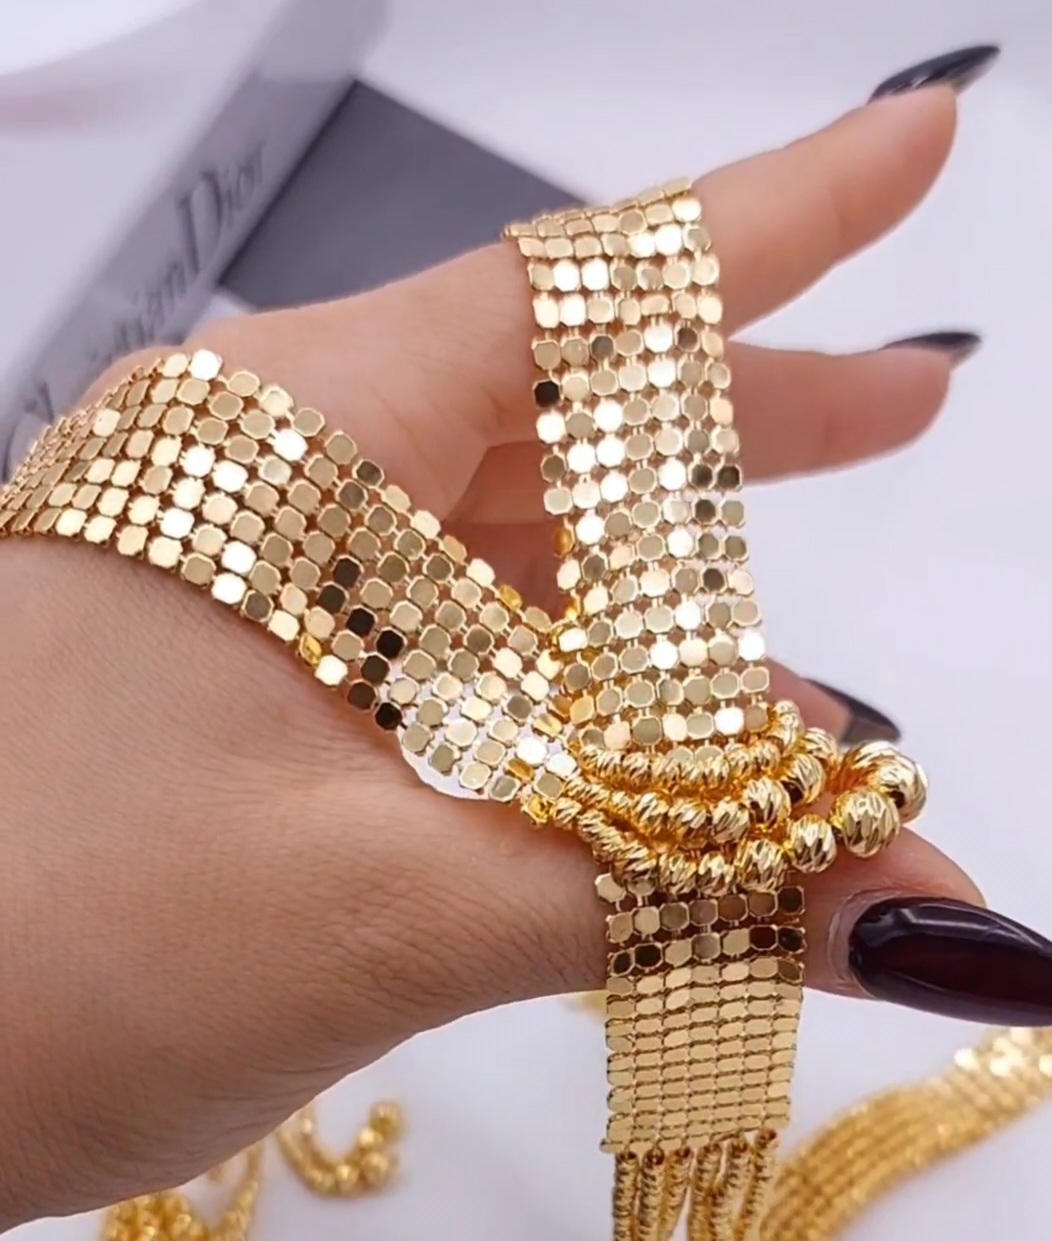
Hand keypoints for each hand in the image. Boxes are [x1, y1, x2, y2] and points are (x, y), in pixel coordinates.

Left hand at [0, 89, 981, 1227]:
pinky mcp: (224, 675)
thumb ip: (678, 886)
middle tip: (903, 405)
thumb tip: (923, 904)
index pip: (585, 294)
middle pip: (556, 412)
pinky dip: (559, 703)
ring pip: (499, 547)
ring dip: (657, 620)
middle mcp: (259, 473)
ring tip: (804, 708)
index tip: (920, 142)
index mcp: (290, 444)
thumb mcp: (404, 910)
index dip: (780, 220)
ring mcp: (232, 573)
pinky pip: (436, 645)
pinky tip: (641, 769)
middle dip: (745, 423)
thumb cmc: (58, 961)